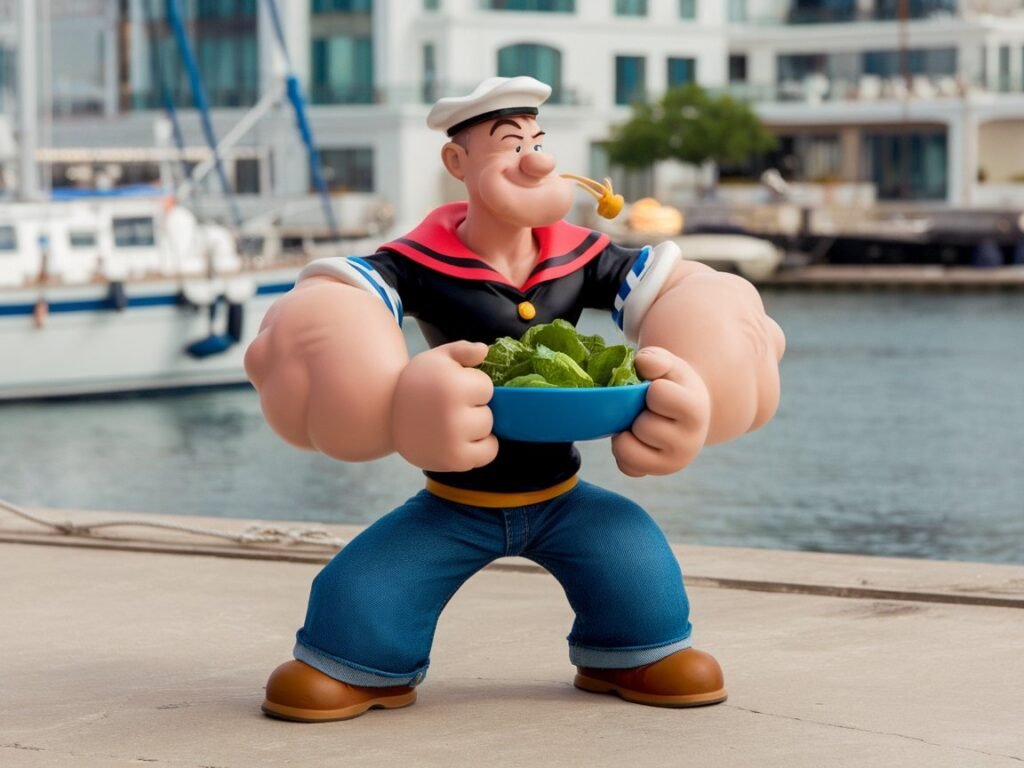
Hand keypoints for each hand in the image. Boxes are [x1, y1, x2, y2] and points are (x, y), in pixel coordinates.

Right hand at [392, 341, 497, 471]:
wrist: (387, 416)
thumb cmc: (418, 383)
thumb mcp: (436, 358)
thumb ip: (463, 349)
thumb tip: (484, 351)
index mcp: (450, 385)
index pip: (486, 387)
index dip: (472, 386)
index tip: (454, 388)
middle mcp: (452, 414)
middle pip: (489, 412)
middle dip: (474, 408)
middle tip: (450, 408)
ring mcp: (453, 440)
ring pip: (488, 433)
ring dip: (476, 428)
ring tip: (453, 423)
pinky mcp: (453, 460)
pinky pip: (488, 453)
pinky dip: (481, 448)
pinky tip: (463, 439)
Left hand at [611, 347, 710, 476]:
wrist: (689, 412)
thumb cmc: (674, 385)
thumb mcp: (670, 366)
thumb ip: (656, 359)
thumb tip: (642, 363)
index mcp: (695, 411)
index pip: (659, 394)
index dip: (652, 388)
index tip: (658, 389)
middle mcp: (689, 443)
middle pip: (642, 425)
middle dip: (638, 413)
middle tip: (649, 409)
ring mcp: (673, 463)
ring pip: (627, 449)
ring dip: (627, 433)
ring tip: (641, 423)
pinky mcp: (655, 474)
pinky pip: (626, 467)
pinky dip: (625, 452)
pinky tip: (637, 440)